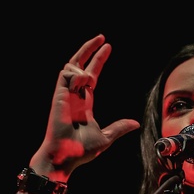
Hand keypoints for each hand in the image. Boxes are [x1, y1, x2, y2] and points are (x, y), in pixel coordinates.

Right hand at [35, 34, 140, 174]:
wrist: (65, 155)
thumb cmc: (80, 150)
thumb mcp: (106, 137)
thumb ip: (119, 128)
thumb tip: (135, 123)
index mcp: (84, 103)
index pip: (91, 76)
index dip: (98, 60)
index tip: (108, 47)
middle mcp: (74, 95)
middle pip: (79, 64)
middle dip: (89, 49)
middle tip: (101, 37)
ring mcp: (65, 94)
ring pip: (72, 67)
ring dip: (84, 67)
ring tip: (91, 80)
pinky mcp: (58, 94)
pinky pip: (66, 74)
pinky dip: (76, 74)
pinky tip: (83, 83)